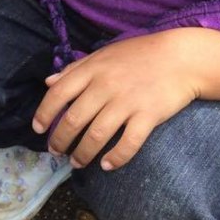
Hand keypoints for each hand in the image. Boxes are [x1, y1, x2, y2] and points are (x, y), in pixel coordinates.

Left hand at [32, 30, 201, 170]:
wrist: (181, 58)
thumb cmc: (139, 55)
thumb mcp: (103, 54)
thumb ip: (75, 69)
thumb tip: (48, 82)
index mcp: (92, 69)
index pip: (59, 93)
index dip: (44, 113)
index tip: (38, 129)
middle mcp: (106, 86)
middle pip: (74, 119)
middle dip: (60, 140)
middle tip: (56, 153)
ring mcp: (127, 102)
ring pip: (96, 135)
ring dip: (82, 154)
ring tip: (77, 163)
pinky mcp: (148, 116)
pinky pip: (128, 143)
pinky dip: (115, 157)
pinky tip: (107, 165)